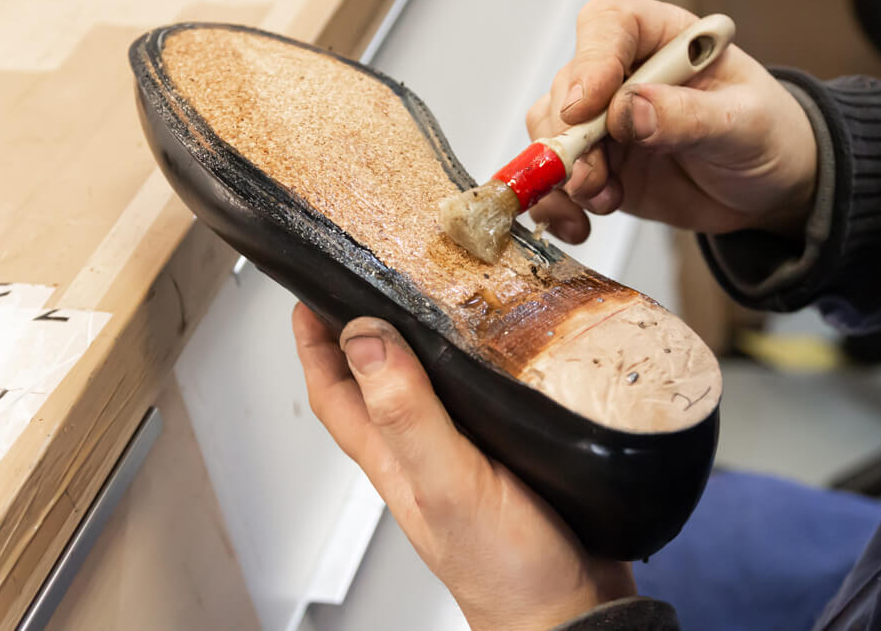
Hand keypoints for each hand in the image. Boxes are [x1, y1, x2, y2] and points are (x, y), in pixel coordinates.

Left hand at [292, 304, 634, 629]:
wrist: (570, 614)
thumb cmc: (506, 572)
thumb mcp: (448, 483)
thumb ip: (407, 415)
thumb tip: (366, 342)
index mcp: (394, 460)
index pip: (334, 393)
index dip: (315, 342)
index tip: (309, 294)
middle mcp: (420, 456)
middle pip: (373, 386)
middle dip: (360, 334)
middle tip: (367, 282)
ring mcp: (462, 458)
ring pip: (424, 390)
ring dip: (418, 345)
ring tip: (428, 301)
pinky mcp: (506, 458)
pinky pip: (476, 401)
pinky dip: (475, 369)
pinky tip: (498, 354)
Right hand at [527, 0, 817, 242]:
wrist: (768, 191)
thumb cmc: (767, 138)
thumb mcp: (744, 124)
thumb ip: (688, 116)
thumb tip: (629, 109)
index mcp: (663, 41)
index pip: (608, 28)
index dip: (590, 62)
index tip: (587, 106)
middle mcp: (623, 77)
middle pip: (566, 89)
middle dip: (569, 138)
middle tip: (590, 176)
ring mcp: (604, 124)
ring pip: (550, 137)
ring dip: (563, 176)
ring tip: (602, 200)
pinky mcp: (597, 166)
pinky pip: (556, 182)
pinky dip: (557, 206)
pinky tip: (581, 224)